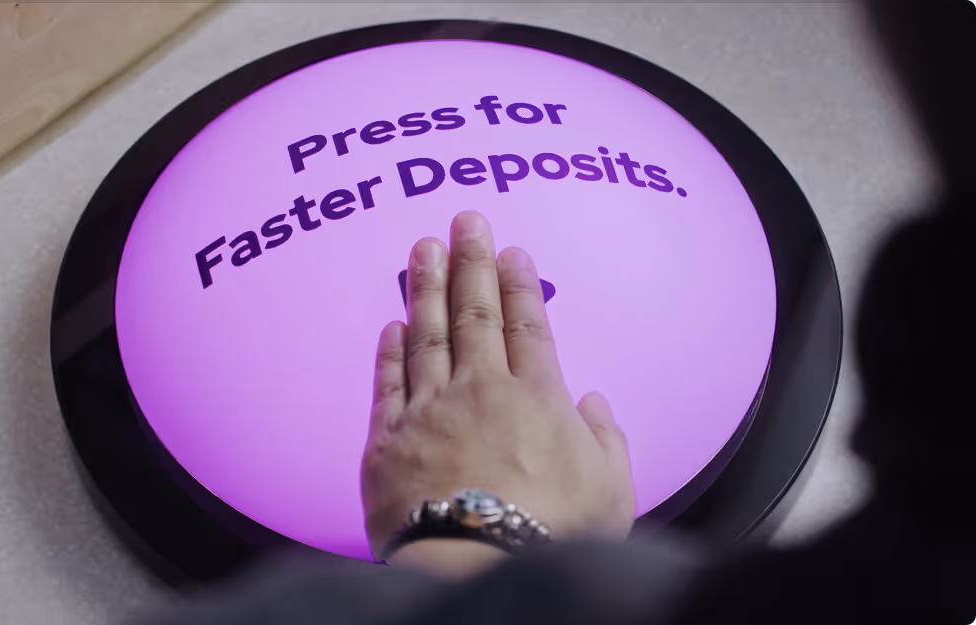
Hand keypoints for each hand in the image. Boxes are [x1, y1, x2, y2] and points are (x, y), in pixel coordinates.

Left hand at [361, 211, 635, 565]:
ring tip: (423, 248)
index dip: (518, 284)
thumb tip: (595, 404)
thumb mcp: (611, 490)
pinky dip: (390, 351)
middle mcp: (481, 390)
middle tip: (465, 220)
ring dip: (427, 287)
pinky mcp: (388, 440)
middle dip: (471, 262)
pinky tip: (391, 323)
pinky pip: (388, 383)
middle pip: (475, 314)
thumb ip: (606, 439)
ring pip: (428, 334)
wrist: (477, 567)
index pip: (526, 325)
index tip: (510, 250)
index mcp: (536, 398)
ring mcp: (430, 411)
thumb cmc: (551, 534)